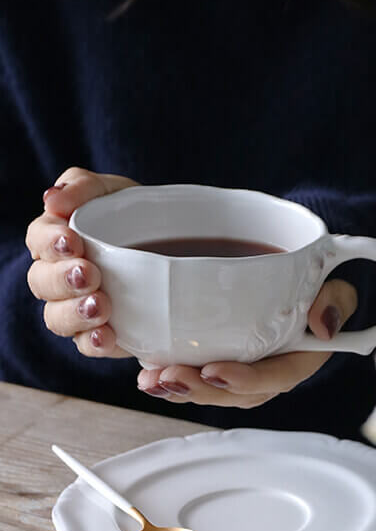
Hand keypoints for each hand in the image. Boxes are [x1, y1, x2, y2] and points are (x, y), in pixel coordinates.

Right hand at [25, 166, 138, 357]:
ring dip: (75, 313)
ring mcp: (77, 309)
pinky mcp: (100, 335)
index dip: (49, 242)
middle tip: (90, 274)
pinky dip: (93, 342)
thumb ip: (84, 186)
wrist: (182, 251)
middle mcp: (59, 277)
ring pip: (56, 318)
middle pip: (41, 282)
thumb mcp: (117, 191)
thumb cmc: (137, 216)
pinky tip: (107, 336)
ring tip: (101, 307)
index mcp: (56, 239)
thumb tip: (52, 199)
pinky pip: (86, 345)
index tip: (72, 241)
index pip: (38, 240)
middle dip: (63, 279)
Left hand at [137, 279, 357, 407]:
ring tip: (151, 381)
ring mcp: (244, 371)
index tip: (215, 371)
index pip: (276, 377)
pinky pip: (198, 380)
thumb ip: (337, 300)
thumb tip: (323, 324)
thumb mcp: (337, 288)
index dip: (246, 380)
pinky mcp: (222, 363)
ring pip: (212, 391)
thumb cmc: (319, 288)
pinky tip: (147, 375)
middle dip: (201, 390)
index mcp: (300, 359)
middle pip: (236, 393)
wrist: (303, 285)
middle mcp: (270, 373)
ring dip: (180, 390)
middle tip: (169, 376)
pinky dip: (171, 381)